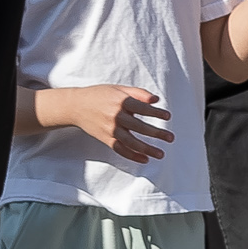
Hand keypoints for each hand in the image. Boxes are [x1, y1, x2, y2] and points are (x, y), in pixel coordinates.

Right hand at [38, 83, 171, 161]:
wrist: (77, 106)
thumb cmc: (100, 95)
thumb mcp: (118, 89)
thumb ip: (138, 93)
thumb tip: (156, 99)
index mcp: (121, 102)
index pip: (143, 109)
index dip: (157, 113)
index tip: (168, 117)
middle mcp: (116, 117)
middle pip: (140, 127)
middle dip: (157, 134)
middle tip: (170, 138)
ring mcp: (111, 130)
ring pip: (132, 142)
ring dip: (148, 149)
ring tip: (161, 154)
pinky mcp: (106, 139)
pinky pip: (121, 150)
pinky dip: (133, 156)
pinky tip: (144, 159)